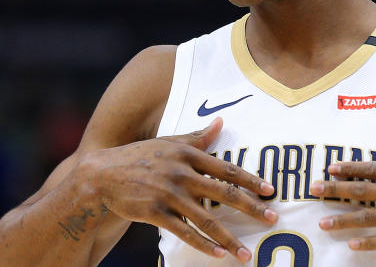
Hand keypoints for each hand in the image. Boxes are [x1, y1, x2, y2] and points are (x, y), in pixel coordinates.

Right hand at [77, 118, 276, 261]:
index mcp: (187, 153)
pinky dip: (202, 245)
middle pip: (224, 193)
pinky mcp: (154, 212)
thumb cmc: (140, 156)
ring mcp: (168, 194)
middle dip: (252, 208)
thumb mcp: (169, 141)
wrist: (102, 175)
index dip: (250, 180)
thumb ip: (197, 137)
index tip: (270, 191)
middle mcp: (181, 173)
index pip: (226, 168)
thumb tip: (220, 122)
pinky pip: (184, 232)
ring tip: (247, 254)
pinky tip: (218, 255)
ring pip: (207, 220)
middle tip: (273, 219)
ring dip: (229, 239)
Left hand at [309, 108, 375, 250]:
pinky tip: (353, 246)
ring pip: (373, 218)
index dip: (350, 168)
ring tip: (324, 223)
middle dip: (336, 191)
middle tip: (313, 191)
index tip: (329, 168)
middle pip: (365, 192)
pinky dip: (371, 244)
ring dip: (345, 220)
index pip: (374, 168)